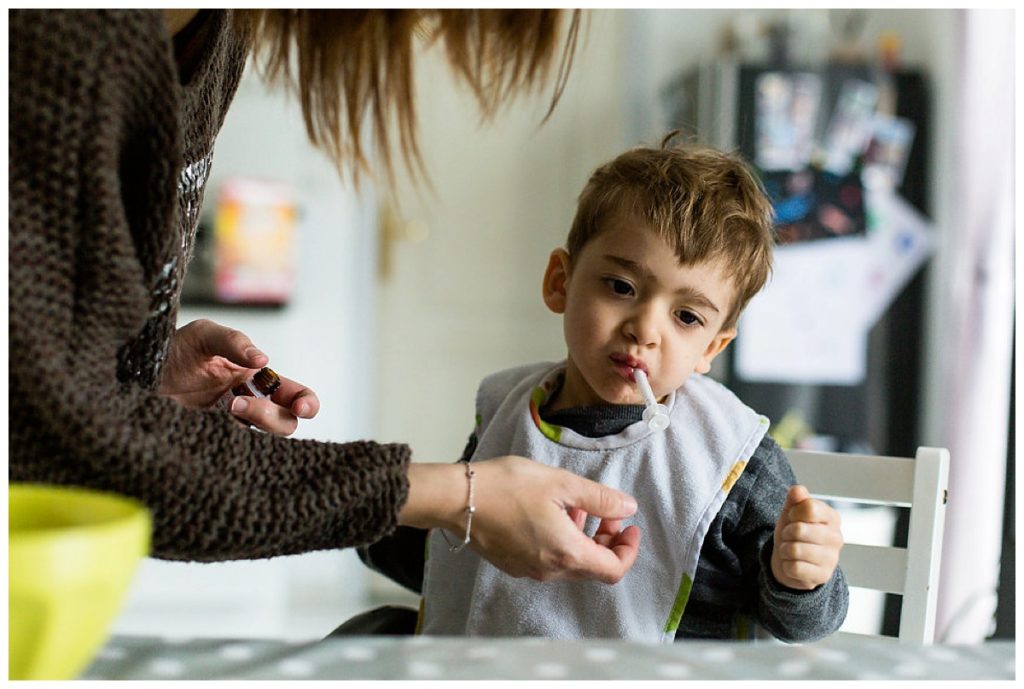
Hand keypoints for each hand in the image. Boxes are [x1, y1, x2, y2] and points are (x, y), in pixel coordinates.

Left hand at [159, 319, 319, 434]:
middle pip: (284, 422)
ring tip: (226, 408)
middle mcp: (250, 401)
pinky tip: (214, 425)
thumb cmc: (173, 349)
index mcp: (256, 377)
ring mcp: (231, 423)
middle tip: (239, 404)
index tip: (302, 409)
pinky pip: (235, 448)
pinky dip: (233, 442)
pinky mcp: (212, 437)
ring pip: (263, 439)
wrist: (136, 373)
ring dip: (254, 426)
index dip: (307, 403)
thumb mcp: (204, 334)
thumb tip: (263, 360)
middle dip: (270, 416)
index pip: (295, 395)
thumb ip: (234, 342)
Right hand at [402, 457, 640, 583]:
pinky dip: (562, 541)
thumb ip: (599, 498)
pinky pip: (549, 559)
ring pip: (571, 562)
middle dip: (607, 541)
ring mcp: (530, 570)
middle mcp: (550, 569)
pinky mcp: (514, 564)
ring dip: (584, 539)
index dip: (629, 550)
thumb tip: (628, 508)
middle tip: (607, 511)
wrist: (458, 498)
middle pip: (594, 568)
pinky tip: (552, 514)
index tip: (629, 526)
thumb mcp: (561, 483)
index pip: (614, 569)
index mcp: (567, 552)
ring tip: (578, 507)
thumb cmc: (508, 486)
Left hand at [771, 485, 842, 589]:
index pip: (809, 507)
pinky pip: (794, 568)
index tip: (793, 518)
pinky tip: (794, 564)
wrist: (791, 561)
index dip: (793, 512)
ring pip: (795, 550)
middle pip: (800, 529)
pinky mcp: (823, 576)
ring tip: (791, 550)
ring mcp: (832, 559)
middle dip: (786, 533)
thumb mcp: (791, 512)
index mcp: (832, 517)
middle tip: (790, 537)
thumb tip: (798, 490)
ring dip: (785, 550)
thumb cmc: (794, 533)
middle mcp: (837, 538)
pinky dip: (787, 566)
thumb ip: (796, 498)